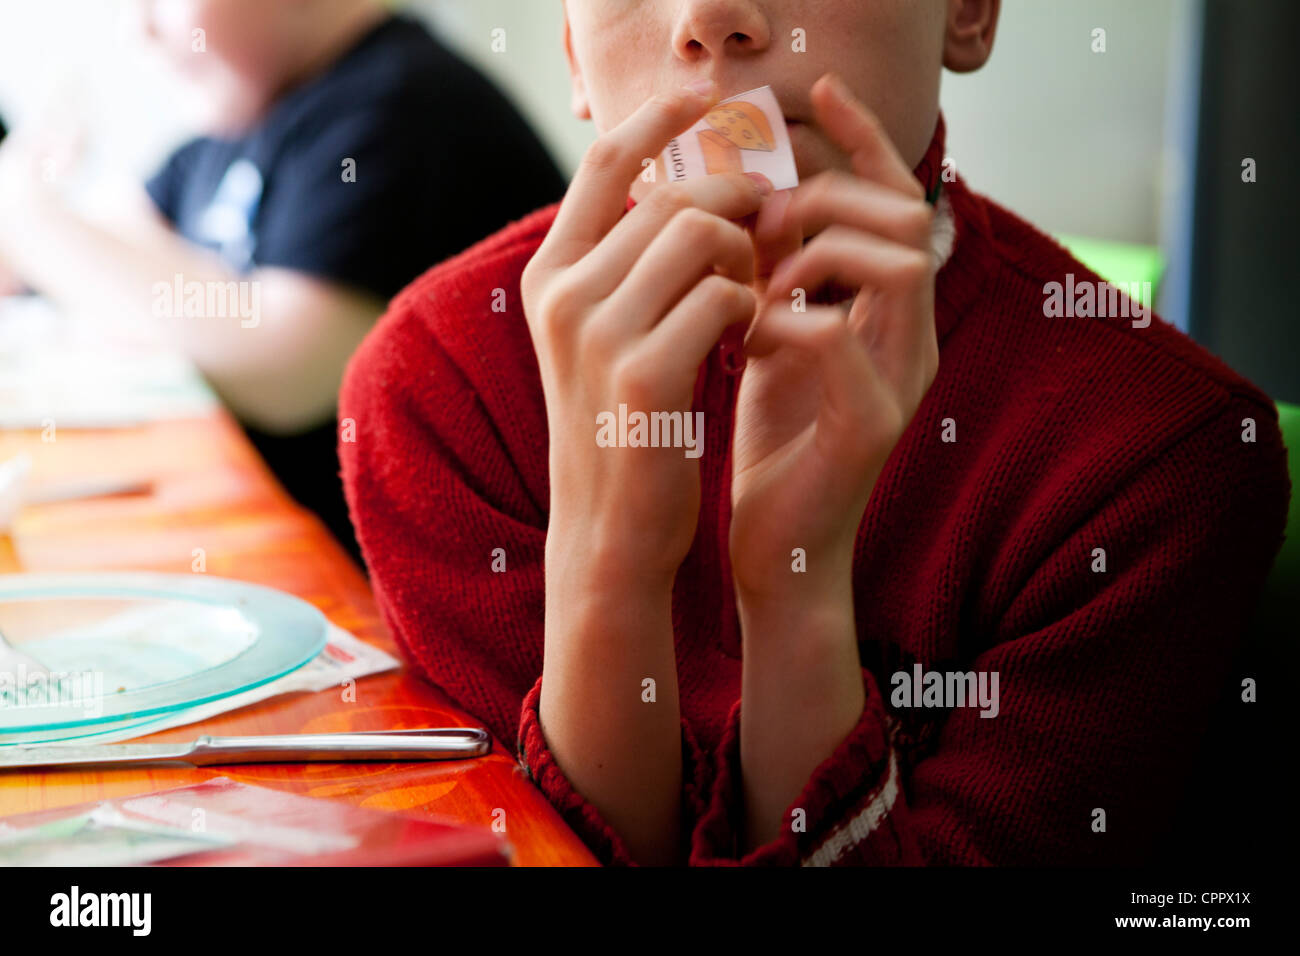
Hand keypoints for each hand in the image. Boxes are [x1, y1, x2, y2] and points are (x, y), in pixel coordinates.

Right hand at [521, 82, 771, 585]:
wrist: (611, 530)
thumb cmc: (622, 426)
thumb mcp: (602, 336)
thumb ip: (625, 265)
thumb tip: (684, 190)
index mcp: (549, 276)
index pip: (604, 164)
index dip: (659, 120)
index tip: (706, 99)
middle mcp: (562, 294)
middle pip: (671, 196)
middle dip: (735, 204)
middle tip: (766, 231)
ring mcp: (598, 332)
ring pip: (701, 234)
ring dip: (746, 256)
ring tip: (751, 296)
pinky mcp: (645, 373)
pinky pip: (726, 294)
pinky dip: (752, 306)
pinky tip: (747, 336)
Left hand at [730, 73, 938, 600]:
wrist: (777, 546)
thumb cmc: (771, 440)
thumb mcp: (772, 336)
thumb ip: (777, 274)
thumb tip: (744, 201)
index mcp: (891, 310)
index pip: (895, 198)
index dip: (862, 138)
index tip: (812, 91)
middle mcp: (912, 336)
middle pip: (903, 215)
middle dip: (825, 196)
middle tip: (760, 217)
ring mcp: (901, 379)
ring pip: (892, 263)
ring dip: (811, 253)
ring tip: (755, 282)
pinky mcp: (872, 424)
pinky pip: (841, 334)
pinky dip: (787, 317)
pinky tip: (748, 337)